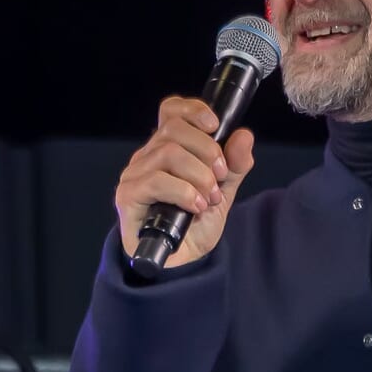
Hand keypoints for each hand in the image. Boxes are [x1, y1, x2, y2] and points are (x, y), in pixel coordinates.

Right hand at [116, 98, 254, 268]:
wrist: (181, 262)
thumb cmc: (195, 223)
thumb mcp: (223, 191)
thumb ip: (235, 165)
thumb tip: (244, 135)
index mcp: (169, 148)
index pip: (171, 111)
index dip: (193, 110)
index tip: (215, 125)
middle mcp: (148, 156)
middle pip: (174, 129)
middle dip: (207, 151)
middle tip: (221, 178)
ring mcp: (135, 174)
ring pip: (168, 153)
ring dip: (199, 175)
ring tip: (210, 199)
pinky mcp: (128, 196)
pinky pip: (156, 180)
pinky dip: (184, 192)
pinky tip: (196, 207)